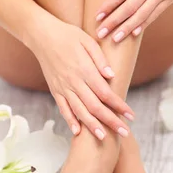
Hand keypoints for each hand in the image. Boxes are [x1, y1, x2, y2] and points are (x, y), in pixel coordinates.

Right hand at [31, 19, 133, 139]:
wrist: (41, 35)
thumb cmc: (68, 35)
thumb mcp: (87, 41)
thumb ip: (100, 59)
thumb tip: (111, 76)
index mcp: (84, 70)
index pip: (105, 93)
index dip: (119, 106)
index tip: (131, 116)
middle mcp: (73, 82)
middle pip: (95, 107)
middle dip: (111, 121)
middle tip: (125, 132)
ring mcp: (63, 87)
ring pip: (79, 111)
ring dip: (92, 126)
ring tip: (104, 138)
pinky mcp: (55, 90)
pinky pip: (63, 108)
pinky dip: (70, 120)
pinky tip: (78, 132)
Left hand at [94, 0, 172, 41]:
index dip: (110, 4)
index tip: (98, 14)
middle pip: (131, 7)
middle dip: (114, 21)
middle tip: (100, 33)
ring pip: (142, 14)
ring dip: (127, 28)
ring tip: (114, 39)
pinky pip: (155, 14)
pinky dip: (144, 24)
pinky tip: (133, 34)